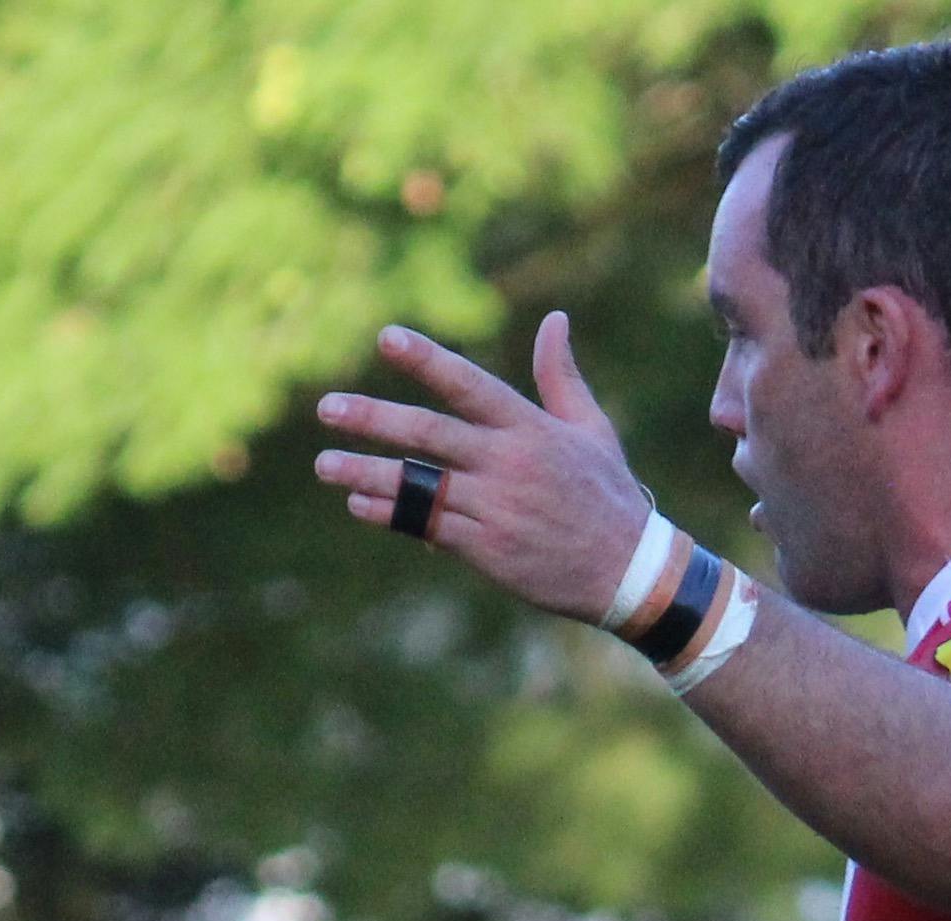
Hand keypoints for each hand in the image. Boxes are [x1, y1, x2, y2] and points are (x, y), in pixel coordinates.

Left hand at [309, 316, 663, 622]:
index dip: (427, 360)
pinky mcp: (486, 548)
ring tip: (324, 464)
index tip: (386, 338)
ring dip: (366, 472)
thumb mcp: (591, 429)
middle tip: (327, 407)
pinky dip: (392, 514)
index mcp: (530, 428)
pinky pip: (427, 525)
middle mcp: (507, 463)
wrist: (626, 571)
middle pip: (429, 433)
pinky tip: (358, 503)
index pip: (468, 385)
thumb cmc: (607, 495)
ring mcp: (494, 507)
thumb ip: (561, 377)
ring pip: (418, 484)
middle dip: (374, 418)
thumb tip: (555, 320)